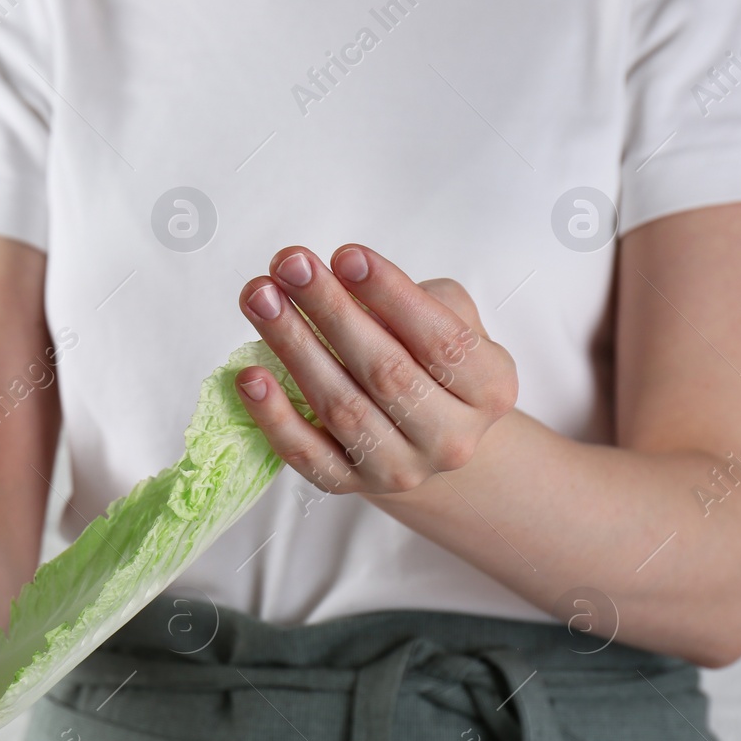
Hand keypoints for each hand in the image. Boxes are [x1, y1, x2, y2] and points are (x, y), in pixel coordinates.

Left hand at [235, 245, 517, 495]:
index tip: (346, 255)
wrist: (426, 439)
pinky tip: (250, 376)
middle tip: (289, 265)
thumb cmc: (431, 362)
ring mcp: (398, 469)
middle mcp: (450, 438)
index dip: (392, 296)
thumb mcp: (451, 322)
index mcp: (490, 390)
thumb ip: (416, 298)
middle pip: (386, 372)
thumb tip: (348, 278)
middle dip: (331, 310)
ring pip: (342, 408)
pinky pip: (305, 454)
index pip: (442, 341)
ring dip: (295, 347)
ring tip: (261, 299)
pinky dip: (274, 416)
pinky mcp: (348, 485)